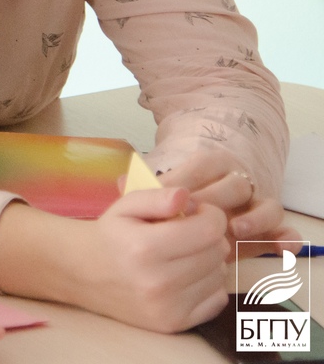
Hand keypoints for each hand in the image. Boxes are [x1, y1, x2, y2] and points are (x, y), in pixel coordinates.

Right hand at [69, 188, 228, 331]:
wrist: (81, 273)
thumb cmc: (109, 235)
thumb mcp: (125, 205)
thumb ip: (156, 196)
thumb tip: (186, 196)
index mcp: (145, 248)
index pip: (210, 229)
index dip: (210, 214)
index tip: (196, 212)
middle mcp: (158, 282)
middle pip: (218, 252)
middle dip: (209, 236)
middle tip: (187, 232)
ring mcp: (167, 307)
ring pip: (220, 275)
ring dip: (209, 261)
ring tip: (184, 254)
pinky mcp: (172, 324)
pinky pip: (217, 300)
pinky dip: (209, 285)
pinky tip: (187, 276)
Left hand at [157, 149, 299, 258]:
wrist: (188, 228)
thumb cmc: (171, 209)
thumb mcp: (158, 196)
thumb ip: (147, 191)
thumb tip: (127, 185)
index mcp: (210, 167)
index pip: (205, 165)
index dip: (191, 179)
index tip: (176, 199)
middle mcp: (237, 183)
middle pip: (236, 185)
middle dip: (218, 199)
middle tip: (198, 216)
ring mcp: (255, 208)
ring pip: (268, 206)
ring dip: (255, 218)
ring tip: (236, 230)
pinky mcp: (268, 232)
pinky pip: (283, 232)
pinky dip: (286, 239)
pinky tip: (281, 248)